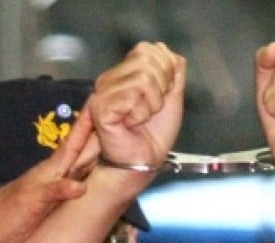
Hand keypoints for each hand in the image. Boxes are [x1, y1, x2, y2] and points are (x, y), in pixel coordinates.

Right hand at [90, 41, 185, 171]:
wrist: (146, 160)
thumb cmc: (155, 134)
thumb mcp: (172, 96)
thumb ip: (173, 71)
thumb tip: (166, 50)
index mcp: (125, 73)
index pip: (148, 49)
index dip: (165, 71)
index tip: (162, 95)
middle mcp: (111, 78)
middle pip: (146, 59)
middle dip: (160, 88)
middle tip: (151, 110)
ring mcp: (103, 91)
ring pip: (143, 78)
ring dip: (152, 104)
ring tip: (142, 118)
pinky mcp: (100, 106)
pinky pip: (133, 95)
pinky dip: (140, 113)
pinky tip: (132, 124)